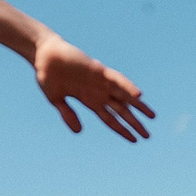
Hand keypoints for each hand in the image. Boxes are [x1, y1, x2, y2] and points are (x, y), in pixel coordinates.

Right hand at [36, 36, 153, 141]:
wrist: (43, 55)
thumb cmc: (49, 76)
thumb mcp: (56, 100)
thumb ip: (68, 115)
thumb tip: (79, 132)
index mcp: (89, 100)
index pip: (110, 119)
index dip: (122, 130)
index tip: (134, 140)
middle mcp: (98, 92)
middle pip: (121, 110)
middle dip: (134, 123)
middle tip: (148, 135)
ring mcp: (100, 82)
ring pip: (124, 96)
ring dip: (138, 106)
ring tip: (152, 116)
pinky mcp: (98, 70)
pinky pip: (116, 79)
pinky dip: (127, 87)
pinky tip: (138, 95)